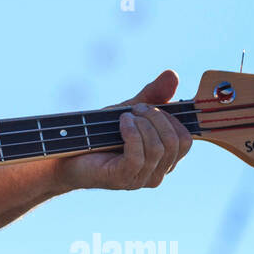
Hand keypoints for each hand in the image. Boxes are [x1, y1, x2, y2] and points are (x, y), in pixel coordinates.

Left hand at [56, 70, 192, 191]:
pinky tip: (121, 123)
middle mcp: (158, 172)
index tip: (147, 106)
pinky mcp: (124, 179)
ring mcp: (142, 179)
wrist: (68, 151)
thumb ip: (153, 95)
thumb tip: (173, 75)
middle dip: (156, 118)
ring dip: (141, 124)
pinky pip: (138, 156)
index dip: (170, 117)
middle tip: (135, 109)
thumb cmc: (101, 133)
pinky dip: (131, 134)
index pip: (186, 139)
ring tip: (124, 117)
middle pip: (175, 142)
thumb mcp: (130, 110)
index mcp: (165, 158)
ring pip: (158, 148)